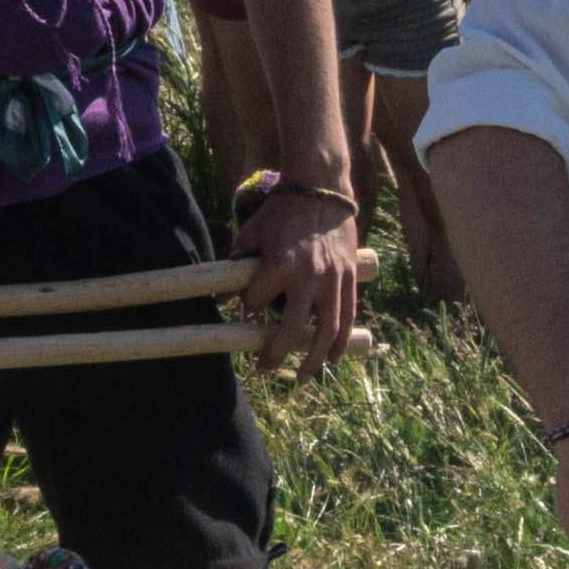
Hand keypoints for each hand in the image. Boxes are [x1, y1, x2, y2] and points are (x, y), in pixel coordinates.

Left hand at [237, 177, 367, 374]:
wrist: (321, 190)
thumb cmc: (281, 211)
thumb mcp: (252, 233)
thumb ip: (236, 265)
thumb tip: (219, 299)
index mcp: (280, 264)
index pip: (256, 302)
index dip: (247, 308)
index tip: (244, 311)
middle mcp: (309, 276)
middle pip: (292, 329)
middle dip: (276, 354)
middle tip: (264, 368)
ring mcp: (332, 279)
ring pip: (325, 330)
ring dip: (313, 359)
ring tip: (303, 378)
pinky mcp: (349, 278)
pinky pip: (347, 316)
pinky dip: (340, 341)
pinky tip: (332, 359)